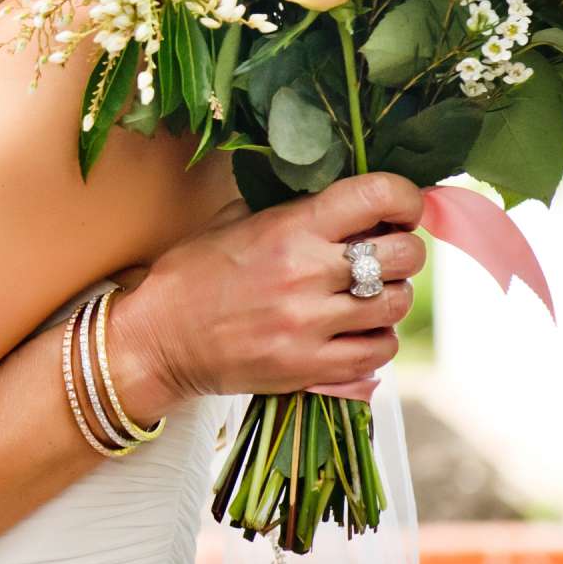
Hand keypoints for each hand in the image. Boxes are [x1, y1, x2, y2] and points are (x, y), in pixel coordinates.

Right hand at [108, 172, 424, 409]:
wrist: (157, 341)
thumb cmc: (192, 276)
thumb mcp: (232, 222)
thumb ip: (290, 208)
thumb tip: (345, 196)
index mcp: (289, 228)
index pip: (378, 196)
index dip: (405, 198)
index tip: (402, 208)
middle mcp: (306, 273)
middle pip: (404, 254)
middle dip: (404, 249)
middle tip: (386, 253)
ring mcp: (311, 324)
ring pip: (397, 304)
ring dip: (390, 296)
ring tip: (367, 295)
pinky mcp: (311, 368)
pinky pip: (380, 351)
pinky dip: (377, 339)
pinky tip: (356, 331)